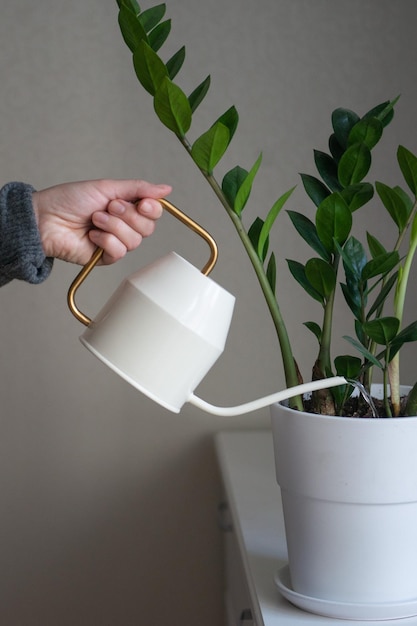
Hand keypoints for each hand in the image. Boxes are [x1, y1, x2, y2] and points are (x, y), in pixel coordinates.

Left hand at [32, 179, 171, 264]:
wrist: (46, 219)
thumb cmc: (69, 200)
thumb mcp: (106, 187)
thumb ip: (138, 188)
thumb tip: (165, 189)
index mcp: (126, 206)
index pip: (153, 212)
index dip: (151, 208)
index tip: (141, 202)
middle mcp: (123, 225)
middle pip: (148, 227)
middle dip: (128, 216)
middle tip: (109, 207)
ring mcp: (115, 241)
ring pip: (134, 240)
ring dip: (114, 227)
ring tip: (95, 219)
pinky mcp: (106, 257)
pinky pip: (120, 252)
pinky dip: (106, 241)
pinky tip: (91, 235)